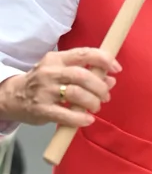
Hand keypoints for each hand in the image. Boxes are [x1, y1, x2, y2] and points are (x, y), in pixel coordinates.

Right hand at [0, 48, 121, 127]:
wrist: (12, 96)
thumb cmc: (43, 82)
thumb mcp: (61, 71)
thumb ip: (86, 72)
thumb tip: (111, 79)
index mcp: (57, 58)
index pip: (84, 53)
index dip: (104, 59)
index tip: (117, 68)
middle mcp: (50, 72)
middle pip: (82, 76)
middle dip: (100, 86)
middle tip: (106, 95)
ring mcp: (45, 91)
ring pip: (76, 94)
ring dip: (92, 102)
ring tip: (96, 106)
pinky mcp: (41, 109)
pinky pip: (65, 115)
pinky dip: (80, 119)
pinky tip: (87, 120)